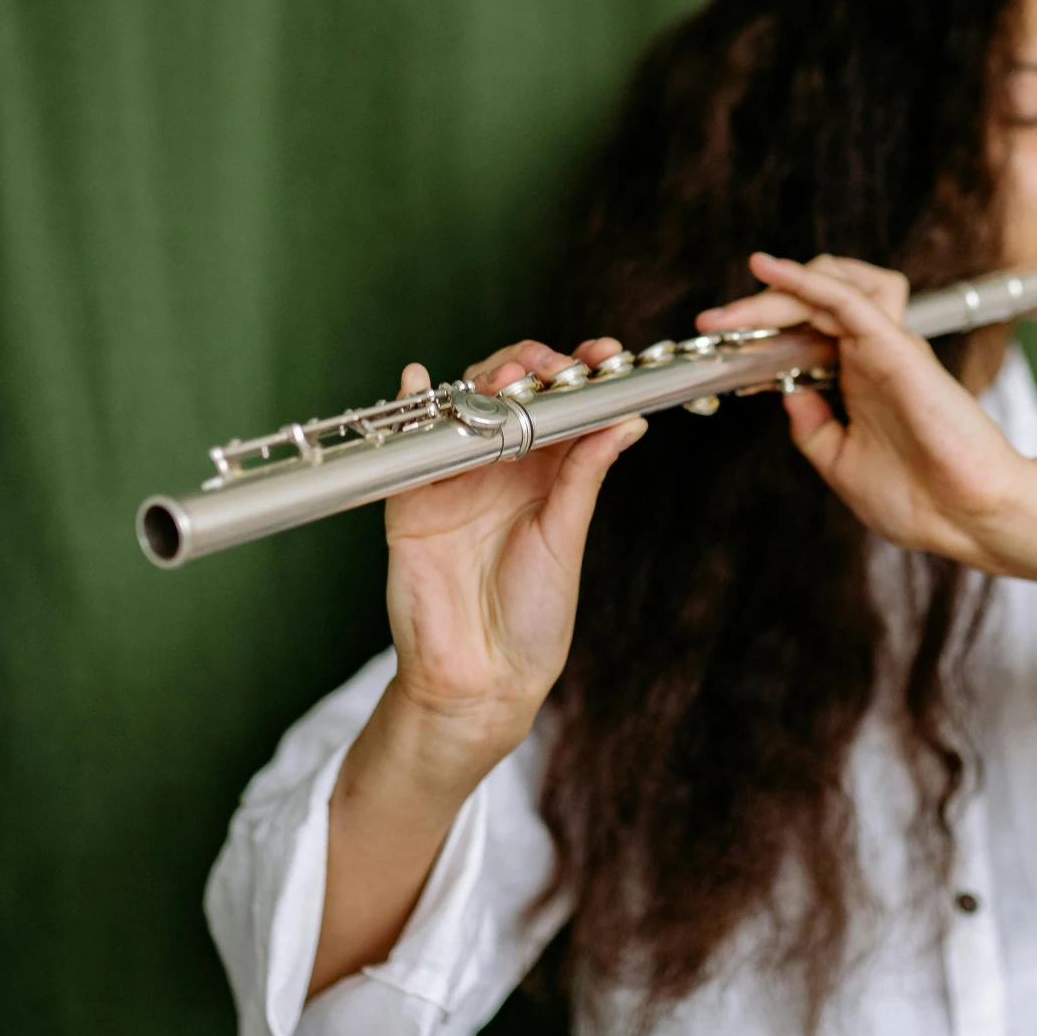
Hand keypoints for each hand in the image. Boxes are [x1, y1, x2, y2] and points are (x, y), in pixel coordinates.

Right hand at [380, 334, 644, 775]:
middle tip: (551, 369)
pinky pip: (408, 442)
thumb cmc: (533, 618)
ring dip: (482, 378)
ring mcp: (454, 476)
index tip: (604, 356)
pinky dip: (410, 404)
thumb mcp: (566, 539)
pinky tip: (420, 382)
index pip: (561, 404)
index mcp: (547, 474)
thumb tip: (628, 420)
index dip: (580, 373)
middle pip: (509, 390)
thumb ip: (584, 476)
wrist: (480, 678)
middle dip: (530, 365)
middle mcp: (500, 466)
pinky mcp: (410, 496)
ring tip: (505, 378)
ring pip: (463, 404)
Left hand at [698, 255, 1026, 567]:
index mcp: (858, 380)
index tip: (717, 353)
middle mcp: (871, 355)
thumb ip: (812, 426)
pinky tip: (770, 272)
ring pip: (829, 285)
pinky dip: (807, 281)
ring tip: (736, 311)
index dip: (758, 336)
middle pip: (807, 306)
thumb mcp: (841, 462)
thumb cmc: (919, 499)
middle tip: (709, 325)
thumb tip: (782, 389)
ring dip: (778, 290)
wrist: (968, 518)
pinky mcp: (896, 347)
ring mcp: (884, 347)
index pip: (803, 334)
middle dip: (753, 310)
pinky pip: (847, 299)